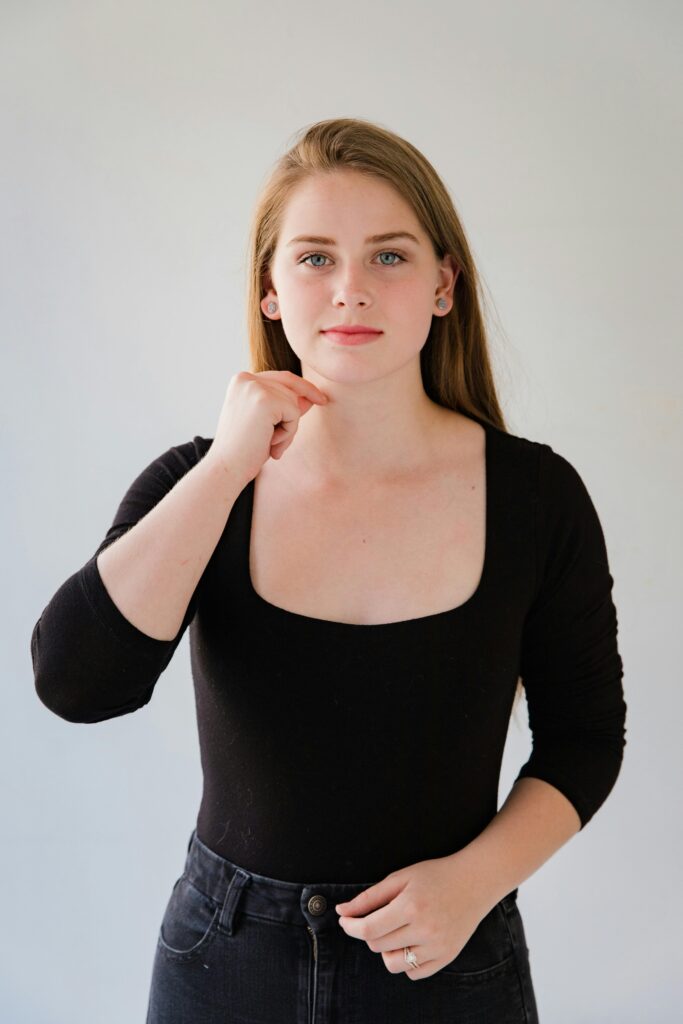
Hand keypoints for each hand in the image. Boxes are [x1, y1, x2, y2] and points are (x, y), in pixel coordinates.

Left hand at [335, 852, 495, 980]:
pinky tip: (411, 941)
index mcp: (410, 907)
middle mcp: (425, 930)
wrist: (474, 881)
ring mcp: (437, 947)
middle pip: (378, 946)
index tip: (345, 921)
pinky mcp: (446, 957)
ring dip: (386, 949)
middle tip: (378, 917)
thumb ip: (369, 897)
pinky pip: (414, 973)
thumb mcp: (400, 877)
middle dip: (369, 933)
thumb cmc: (435, 875)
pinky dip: (406, 961)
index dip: (350, 927)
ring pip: (393, 964)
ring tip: (396, 930)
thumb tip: (343, 912)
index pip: (369, 929)